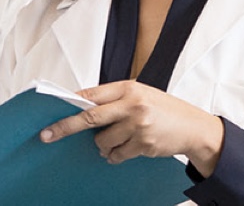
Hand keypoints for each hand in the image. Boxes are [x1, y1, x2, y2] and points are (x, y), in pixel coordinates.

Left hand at [39, 80, 224, 176]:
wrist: (195, 128)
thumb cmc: (165, 110)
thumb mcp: (141, 95)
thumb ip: (114, 100)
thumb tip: (82, 108)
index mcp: (129, 88)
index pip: (90, 94)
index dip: (69, 103)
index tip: (51, 111)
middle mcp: (132, 105)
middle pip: (89, 117)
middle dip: (65, 128)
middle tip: (47, 135)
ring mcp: (138, 126)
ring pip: (102, 140)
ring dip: (102, 145)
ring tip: (116, 140)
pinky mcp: (144, 145)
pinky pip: (116, 155)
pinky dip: (114, 155)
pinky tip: (124, 149)